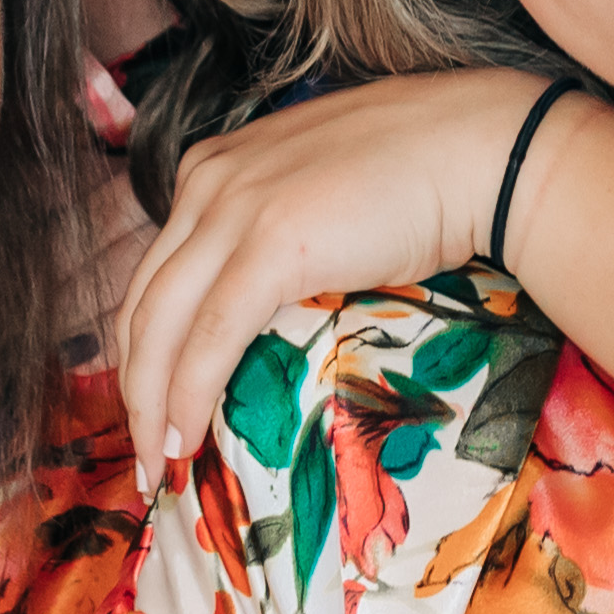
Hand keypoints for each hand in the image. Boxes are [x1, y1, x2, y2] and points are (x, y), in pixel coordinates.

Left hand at [115, 72, 563, 460]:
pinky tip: (185, 438)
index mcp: (215, 168)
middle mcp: (208, 182)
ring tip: (155, 464)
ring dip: (149, 403)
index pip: (156, 271)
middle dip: (133, 385)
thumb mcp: (321, 195)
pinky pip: (209, 337)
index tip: (152, 400)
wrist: (480, 149)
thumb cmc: (424, 174)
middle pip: (141, 302)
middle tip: (140, 451)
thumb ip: (281, 231)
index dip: (145, 344)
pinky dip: (188, 395)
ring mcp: (234, 209)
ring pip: (158, 324)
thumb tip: (276, 301)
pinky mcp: (270, 247)